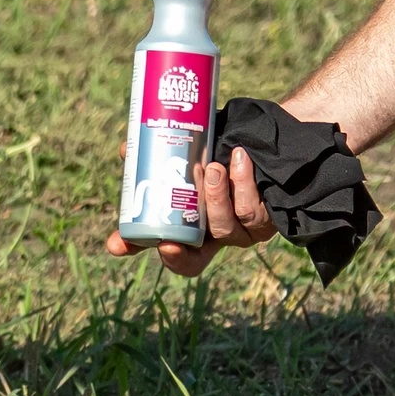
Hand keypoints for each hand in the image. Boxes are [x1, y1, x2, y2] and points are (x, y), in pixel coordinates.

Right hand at [105, 145, 275, 276]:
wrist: (265, 138)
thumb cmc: (222, 151)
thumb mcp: (187, 156)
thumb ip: (156, 158)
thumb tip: (126, 149)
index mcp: (197, 230)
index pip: (178, 258)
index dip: (161, 257)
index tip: (137, 246)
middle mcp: (220, 236)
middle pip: (197, 255)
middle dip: (180, 251)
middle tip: (166, 240)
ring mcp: (244, 230)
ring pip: (224, 229)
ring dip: (215, 200)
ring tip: (213, 168)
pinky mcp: (269, 218)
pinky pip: (251, 209)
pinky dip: (243, 184)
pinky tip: (239, 159)